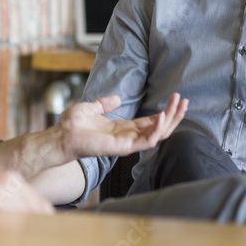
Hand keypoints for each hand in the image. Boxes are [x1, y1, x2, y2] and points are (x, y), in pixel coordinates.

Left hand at [56, 92, 187, 159]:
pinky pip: (146, 141)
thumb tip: (116, 98)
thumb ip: (105, 104)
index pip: (150, 122)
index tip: (175, 99)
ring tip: (178, 105)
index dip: (164, 112)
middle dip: (173, 115)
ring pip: (157, 135)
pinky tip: (163, 115)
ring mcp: (126, 143)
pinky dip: (157, 129)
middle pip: (159, 128)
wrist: (61, 135)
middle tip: (184, 101)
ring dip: (170, 120)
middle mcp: (127, 137)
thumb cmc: (72, 125)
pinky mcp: (123, 148)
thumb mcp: (91, 107)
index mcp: (122, 128)